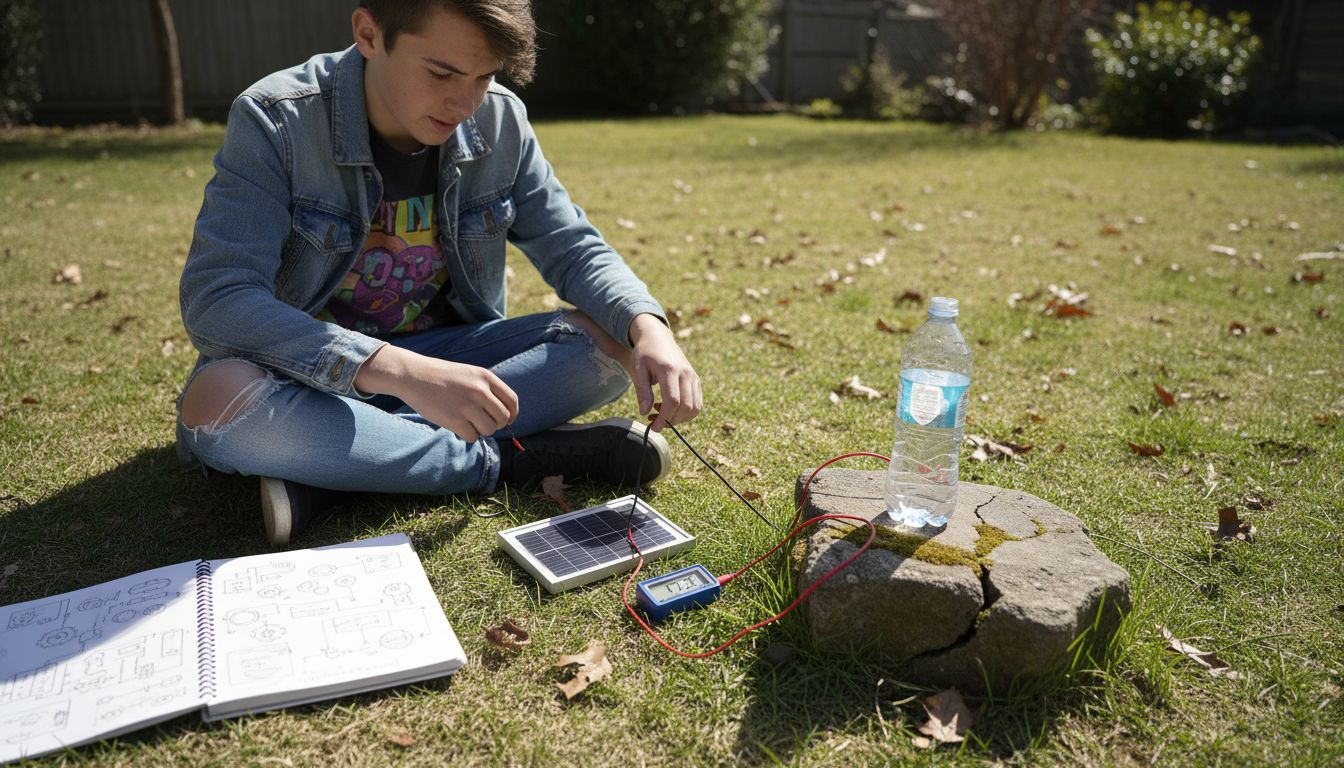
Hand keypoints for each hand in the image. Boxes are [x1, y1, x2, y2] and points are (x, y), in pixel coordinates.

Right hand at [354, 345, 518, 441]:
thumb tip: (503, 413)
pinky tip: (458, 427)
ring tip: (468, 422)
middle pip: (502, 418)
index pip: (511, 401)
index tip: (507, 420)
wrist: (414, 376)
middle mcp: (480, 391)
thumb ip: (486, 389)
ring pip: (489, 430)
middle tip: (483, 423)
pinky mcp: (454, 420)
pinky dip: (467, 436)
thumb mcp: (469, 374)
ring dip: (481, 430)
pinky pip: (472, 437)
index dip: (512, 414)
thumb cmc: (442, 376)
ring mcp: (467, 406)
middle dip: (495, 424)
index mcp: (485, 377)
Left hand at [628, 313, 701, 431]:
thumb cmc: (644, 353)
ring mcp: (693, 377)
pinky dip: (687, 412)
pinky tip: (670, 408)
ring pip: (695, 407)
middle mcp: (686, 373)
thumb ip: (642, 391)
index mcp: (670, 370)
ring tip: (662, 413)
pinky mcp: (696, 380)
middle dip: (671, 421)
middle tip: (655, 422)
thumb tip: (644, 413)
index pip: (673, 401)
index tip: (653, 427)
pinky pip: (698, 403)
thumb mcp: (637, 369)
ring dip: (680, 418)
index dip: (664, 418)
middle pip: (686, 406)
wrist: (658, 337)